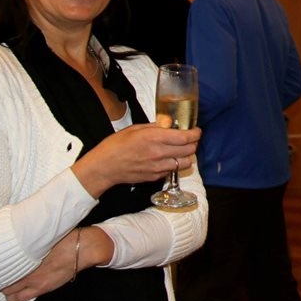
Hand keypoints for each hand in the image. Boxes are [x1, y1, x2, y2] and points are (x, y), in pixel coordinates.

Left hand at [3, 228, 75, 300]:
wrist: (82, 249)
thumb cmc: (65, 239)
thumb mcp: (43, 238)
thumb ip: (28, 243)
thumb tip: (16, 240)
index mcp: (26, 256)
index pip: (2, 268)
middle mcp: (27, 271)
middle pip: (3, 282)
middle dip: (0, 281)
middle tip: (0, 277)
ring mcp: (35, 282)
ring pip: (11, 294)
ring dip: (7, 291)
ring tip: (8, 286)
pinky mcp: (43, 288)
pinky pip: (22, 298)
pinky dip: (16, 297)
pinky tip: (16, 293)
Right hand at [71, 123, 200, 198]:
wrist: (104, 167)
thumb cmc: (116, 146)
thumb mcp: (135, 129)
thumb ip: (156, 126)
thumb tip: (170, 124)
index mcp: (154, 138)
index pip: (185, 137)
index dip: (195, 133)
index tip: (196, 130)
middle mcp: (159, 153)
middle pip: (190, 150)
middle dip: (193, 143)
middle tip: (189, 139)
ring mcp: (158, 167)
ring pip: (186, 163)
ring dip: (187, 156)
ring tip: (180, 150)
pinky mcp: (156, 177)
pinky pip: (174, 170)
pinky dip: (175, 164)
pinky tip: (168, 159)